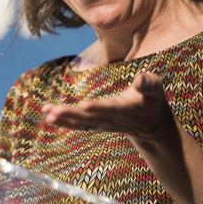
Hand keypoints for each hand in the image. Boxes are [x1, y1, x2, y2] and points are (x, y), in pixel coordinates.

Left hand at [40, 72, 176, 145]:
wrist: (151, 123)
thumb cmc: (151, 99)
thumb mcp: (156, 89)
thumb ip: (148, 84)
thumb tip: (139, 78)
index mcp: (128, 109)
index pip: (112, 108)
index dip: (99, 107)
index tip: (85, 106)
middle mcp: (113, 119)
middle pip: (91, 117)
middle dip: (72, 114)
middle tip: (53, 112)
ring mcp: (103, 124)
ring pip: (81, 122)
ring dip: (63, 118)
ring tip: (46, 114)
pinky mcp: (96, 125)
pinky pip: (78, 124)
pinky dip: (63, 121)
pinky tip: (47, 115)